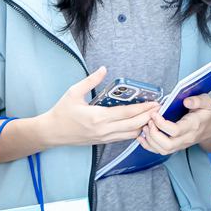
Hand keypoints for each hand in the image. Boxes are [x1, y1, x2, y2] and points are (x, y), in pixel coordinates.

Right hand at [40, 67, 159, 147]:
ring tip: (151, 116)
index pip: (127, 113)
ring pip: (130, 135)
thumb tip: (103, 69)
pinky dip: (133, 131)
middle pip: (133, 125)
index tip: (154, 103)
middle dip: (148, 117)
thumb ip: (91, 80)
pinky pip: (123, 138)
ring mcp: (104, 138)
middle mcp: (104, 130)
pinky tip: (138, 124)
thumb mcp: (74, 92)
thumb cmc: (61, 112)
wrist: (52, 132)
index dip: (143, 109)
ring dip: (142, 126)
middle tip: (158, 109)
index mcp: (98, 117)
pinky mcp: (102, 141)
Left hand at [136, 94, 210, 155]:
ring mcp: (180, 144)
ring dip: (150, 140)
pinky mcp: (175, 146)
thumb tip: (186, 101)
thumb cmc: (206, 113)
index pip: (175, 131)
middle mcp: (186, 138)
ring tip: (146, 126)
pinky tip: (143, 137)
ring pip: (162, 150)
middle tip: (148, 121)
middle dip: (153, 134)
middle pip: (167, 145)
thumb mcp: (206, 102)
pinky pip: (160, 151)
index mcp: (192, 126)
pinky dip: (149, 146)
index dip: (161, 123)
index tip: (154, 113)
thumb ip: (197, 100)